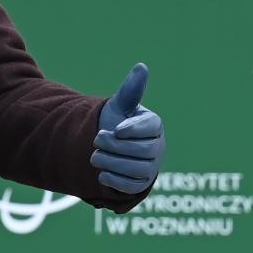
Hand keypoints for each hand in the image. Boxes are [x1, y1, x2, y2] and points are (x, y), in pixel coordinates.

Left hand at [92, 64, 163, 194]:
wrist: (109, 149)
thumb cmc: (117, 123)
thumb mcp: (121, 106)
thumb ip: (131, 91)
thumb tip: (142, 66)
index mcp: (154, 126)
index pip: (150, 128)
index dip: (131, 129)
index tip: (116, 129)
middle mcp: (157, 148)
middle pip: (142, 151)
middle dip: (114, 146)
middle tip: (96, 140)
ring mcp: (150, 168)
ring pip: (135, 170)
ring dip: (110, 163)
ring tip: (95, 157)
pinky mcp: (140, 185)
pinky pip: (130, 186)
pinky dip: (114, 180)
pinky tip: (102, 173)